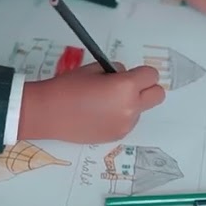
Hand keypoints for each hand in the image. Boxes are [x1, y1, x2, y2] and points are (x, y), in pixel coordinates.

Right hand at [18, 62, 165, 142]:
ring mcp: (125, 125)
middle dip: (147, 89)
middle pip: (158, 95)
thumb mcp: (95, 69)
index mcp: (125, 87)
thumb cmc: (68, 87)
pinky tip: (99, 114)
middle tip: (128, 87)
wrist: (48, 113)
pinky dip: (120, 117)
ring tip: (105, 103)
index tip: (129, 74)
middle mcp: (130, 107)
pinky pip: (128, 122)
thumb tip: (126, 76)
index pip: (151, 76)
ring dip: (132, 104)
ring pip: (142, 110)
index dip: (141, 73)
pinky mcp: (116, 136)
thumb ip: (116, 72)